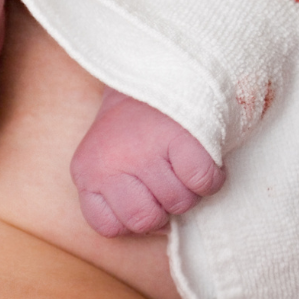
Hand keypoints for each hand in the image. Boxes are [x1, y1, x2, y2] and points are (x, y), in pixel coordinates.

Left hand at [70, 88, 223, 236]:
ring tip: (179, 156)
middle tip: (164, 173)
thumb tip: (156, 230)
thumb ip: (117, 195)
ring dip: (189, 188)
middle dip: (163, 206)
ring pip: (180, 203)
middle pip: (147, 222)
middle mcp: (110, 164)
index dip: (131, 216)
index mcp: (86, 171)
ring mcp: (144, 152)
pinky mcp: (181, 140)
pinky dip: (212, 176)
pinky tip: (200, 154)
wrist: (156, 69)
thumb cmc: (135, 123)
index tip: (140, 192)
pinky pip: (204, 184)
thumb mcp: (107, 158)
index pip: (108, 227)